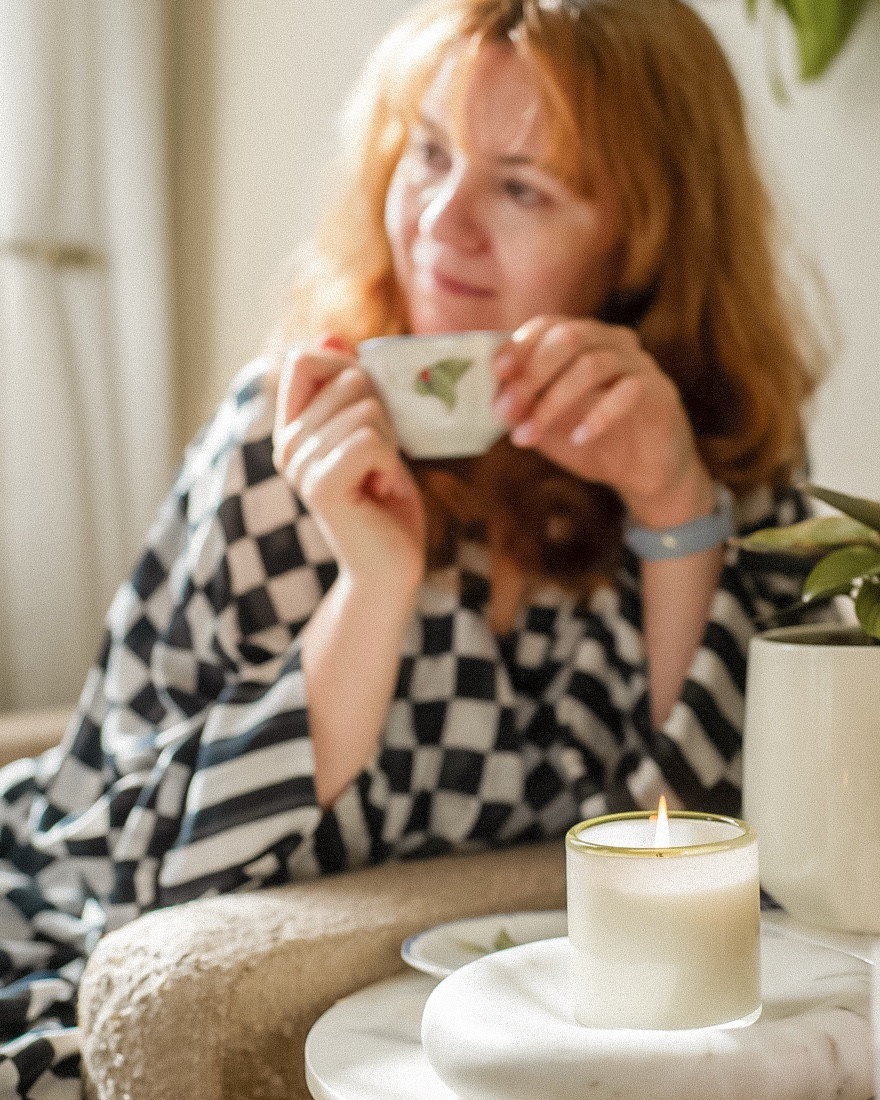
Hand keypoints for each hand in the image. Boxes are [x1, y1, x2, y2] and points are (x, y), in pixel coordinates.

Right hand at [272, 338, 425, 592]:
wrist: (389, 567)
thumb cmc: (384, 499)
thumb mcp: (370, 431)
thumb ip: (349, 386)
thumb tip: (332, 334)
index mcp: (291, 428)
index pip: (304, 359)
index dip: (346, 368)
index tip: (366, 412)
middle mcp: (286, 445)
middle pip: (348, 379)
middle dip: (382, 417)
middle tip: (376, 463)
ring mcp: (300, 465)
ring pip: (367, 410)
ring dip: (390, 445)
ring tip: (377, 480)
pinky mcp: (322, 485)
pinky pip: (371, 440)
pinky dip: (391, 465)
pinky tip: (380, 493)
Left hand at [492, 316, 716, 526]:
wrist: (642, 471)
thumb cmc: (589, 439)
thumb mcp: (547, 424)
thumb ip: (523, 408)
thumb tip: (495, 398)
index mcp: (582, 340)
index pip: (548, 325)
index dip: (520, 345)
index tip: (497, 372)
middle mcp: (611, 341)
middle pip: (568, 338)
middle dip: (531, 375)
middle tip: (506, 410)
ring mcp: (638, 363)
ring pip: (592, 365)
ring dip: (554, 402)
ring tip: (531, 435)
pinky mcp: (658, 391)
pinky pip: (628, 392)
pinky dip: (599, 415)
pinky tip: (581, 438)